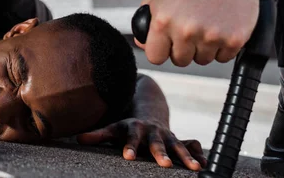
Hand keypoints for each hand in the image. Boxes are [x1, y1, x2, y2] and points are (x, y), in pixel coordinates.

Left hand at [76, 118, 205, 170]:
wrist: (149, 115)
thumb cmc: (127, 128)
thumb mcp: (113, 129)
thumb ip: (98, 134)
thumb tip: (78, 138)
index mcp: (135, 128)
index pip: (131, 138)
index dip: (130, 147)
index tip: (128, 157)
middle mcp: (153, 132)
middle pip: (157, 143)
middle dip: (161, 153)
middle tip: (165, 164)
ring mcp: (167, 136)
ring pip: (177, 146)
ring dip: (185, 156)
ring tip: (195, 168)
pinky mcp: (178, 141)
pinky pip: (190, 147)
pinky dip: (198, 155)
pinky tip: (205, 165)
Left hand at [135, 0, 258, 66]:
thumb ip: (148, 22)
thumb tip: (142, 44)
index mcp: (164, 21)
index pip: (155, 57)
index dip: (162, 50)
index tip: (168, 44)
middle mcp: (186, 31)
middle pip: (180, 61)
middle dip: (185, 49)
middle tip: (192, 30)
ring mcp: (211, 36)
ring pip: (203, 60)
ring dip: (204, 48)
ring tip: (208, 25)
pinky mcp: (233, 39)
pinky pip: (224, 57)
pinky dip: (223, 46)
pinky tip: (222, 27)